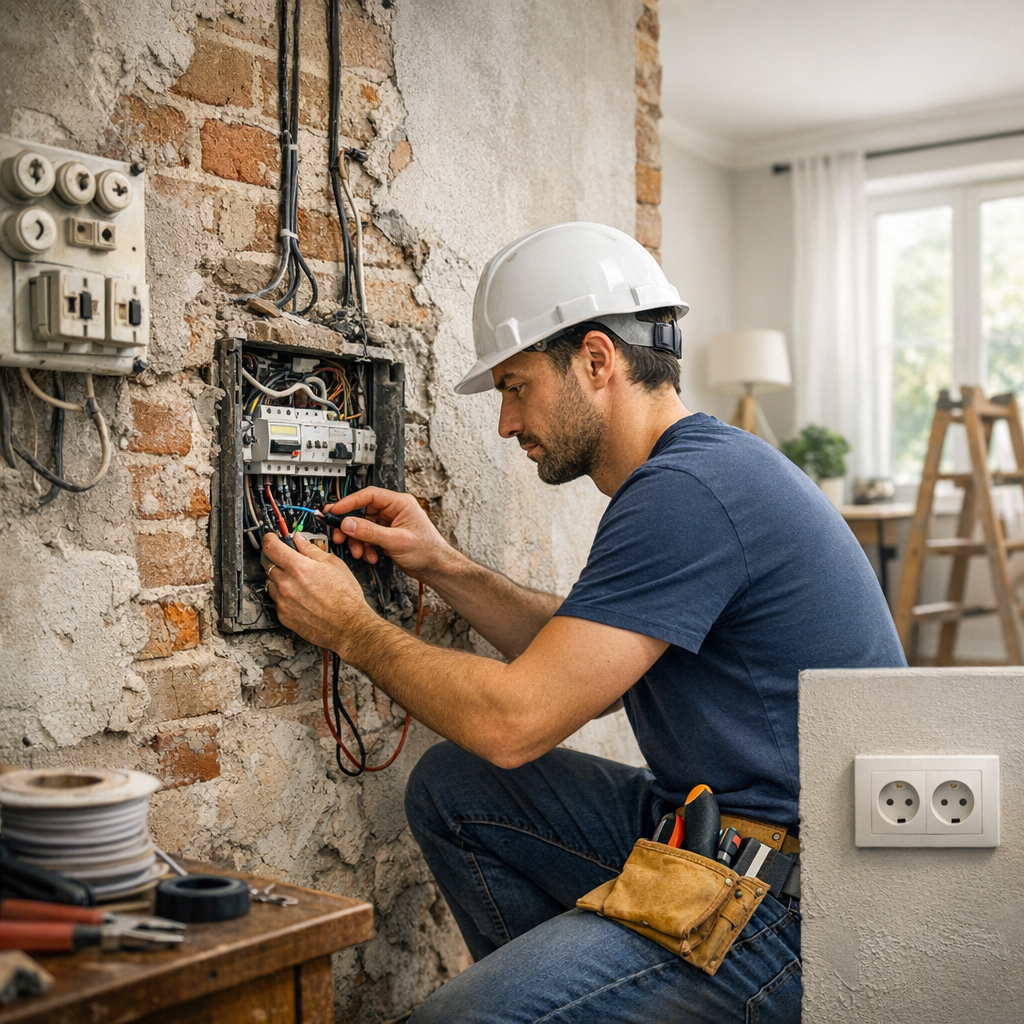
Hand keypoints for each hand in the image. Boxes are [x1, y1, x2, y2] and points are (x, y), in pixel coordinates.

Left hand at [262, 533, 374, 655]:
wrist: (349, 625)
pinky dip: (283, 596)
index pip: (271, 546)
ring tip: (296, 580)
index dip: (269, 538)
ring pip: (270, 583)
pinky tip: (298, 596)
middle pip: (267, 563)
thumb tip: (300, 541)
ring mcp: (283, 602)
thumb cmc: (346, 597)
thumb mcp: (334, 564)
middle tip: (285, 557)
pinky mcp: (284, 617)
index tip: (271, 538)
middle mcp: (286, 585)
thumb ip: (312, 550)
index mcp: (298, 568)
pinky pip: (276, 601)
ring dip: (278, 578)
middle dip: (274, 557)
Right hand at [325, 487, 448, 581]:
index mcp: (400, 503)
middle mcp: (393, 511)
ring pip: (363, 526)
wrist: (436, 567)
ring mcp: (389, 523)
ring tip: (358, 551)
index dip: (349, 502)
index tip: (335, 510)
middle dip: (350, 525)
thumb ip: (370, 532)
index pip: (369, 495)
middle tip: (338, 534)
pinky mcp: (386, 535)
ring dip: (357, 540)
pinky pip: (368, 537)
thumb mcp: (396, 541)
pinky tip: (370, 556)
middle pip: (362, 511)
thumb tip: (348, 523)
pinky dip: (365, 547)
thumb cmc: (428, 550)